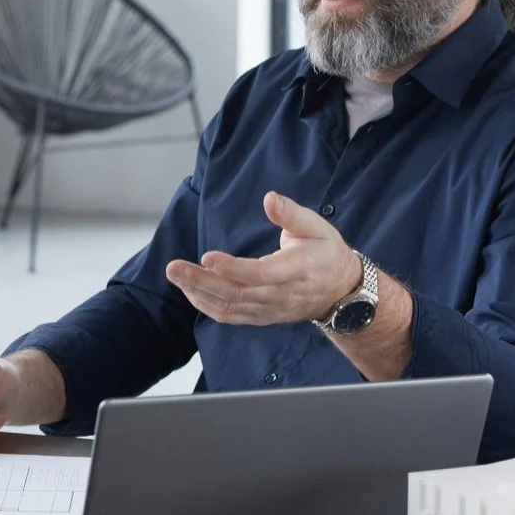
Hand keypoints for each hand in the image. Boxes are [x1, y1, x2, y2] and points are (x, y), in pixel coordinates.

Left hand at [164, 191, 361, 325]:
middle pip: (236, 293)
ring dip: (198, 292)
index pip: (260, 274)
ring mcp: (270, 309)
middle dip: (201, 281)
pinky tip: (189, 291)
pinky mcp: (261, 316)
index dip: (232, 268)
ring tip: (175, 275)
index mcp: (297, 270)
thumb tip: (269, 198)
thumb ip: (292, 213)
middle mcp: (281, 295)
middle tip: (172, 267)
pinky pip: (230, 315)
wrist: (341, 292)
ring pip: (230, 306)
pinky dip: (207, 305)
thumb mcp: (318, 226)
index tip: (206, 257)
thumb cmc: (326, 253)